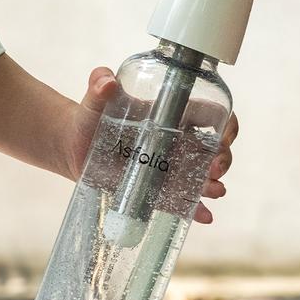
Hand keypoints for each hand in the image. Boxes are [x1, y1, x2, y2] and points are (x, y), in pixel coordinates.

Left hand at [67, 67, 238, 224]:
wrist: (73, 145)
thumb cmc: (90, 116)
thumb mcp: (94, 97)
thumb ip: (99, 83)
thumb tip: (105, 82)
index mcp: (171, 115)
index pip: (210, 115)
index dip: (225, 123)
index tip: (224, 135)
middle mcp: (176, 141)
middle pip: (213, 149)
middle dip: (223, 158)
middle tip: (215, 168)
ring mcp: (169, 167)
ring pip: (201, 177)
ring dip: (213, 185)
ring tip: (215, 191)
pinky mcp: (157, 189)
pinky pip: (180, 200)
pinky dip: (195, 209)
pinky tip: (205, 217)